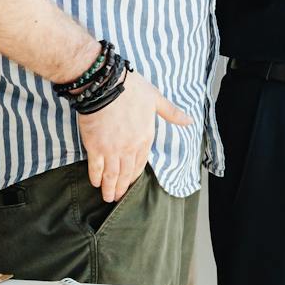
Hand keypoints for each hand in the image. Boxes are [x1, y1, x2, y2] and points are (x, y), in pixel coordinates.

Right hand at [76, 70, 190, 201]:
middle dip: (121, 187)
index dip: (134, 175)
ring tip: (107, 197)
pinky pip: (96, 167)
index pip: (141, 162)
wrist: (107, 86)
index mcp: (146, 137)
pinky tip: (95, 183)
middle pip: (126, 173)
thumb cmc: (132, 89)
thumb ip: (172, 113)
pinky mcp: (95, 147)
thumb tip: (190, 121)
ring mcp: (112, 150)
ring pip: (112, 175)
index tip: (130, 183)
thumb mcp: (157, 99)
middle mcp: (130, 148)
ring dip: (109, 187)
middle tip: (116, 198)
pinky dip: (96, 177)